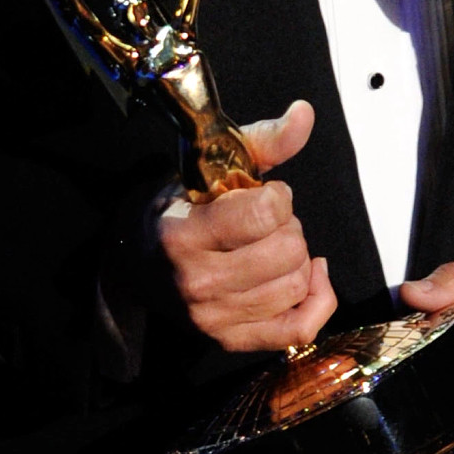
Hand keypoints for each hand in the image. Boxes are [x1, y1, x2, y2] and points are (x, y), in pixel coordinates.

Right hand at [156, 101, 337, 353]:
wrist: (135, 262)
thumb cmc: (178, 209)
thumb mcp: (208, 168)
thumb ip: (262, 142)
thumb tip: (305, 113)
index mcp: (184, 235)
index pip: (264, 215)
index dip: (278, 197)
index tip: (266, 194)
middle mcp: (197, 283)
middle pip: (287, 252)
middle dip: (289, 228)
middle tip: (267, 222)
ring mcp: (214, 318)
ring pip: (296, 286)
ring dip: (297, 259)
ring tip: (272, 246)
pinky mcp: (231, 341)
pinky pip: (299, 329)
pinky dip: (318, 298)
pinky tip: (309, 274)